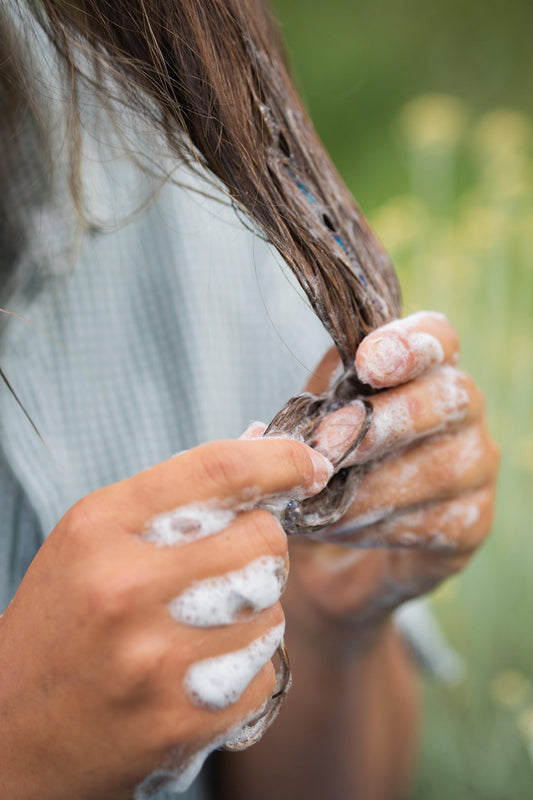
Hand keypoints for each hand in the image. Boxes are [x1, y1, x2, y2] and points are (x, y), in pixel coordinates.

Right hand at [0, 438, 330, 799]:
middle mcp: (127, 588)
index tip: (307, 466)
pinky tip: (198, 670)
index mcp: (102, 528)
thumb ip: (172, 498)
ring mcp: (156, 659)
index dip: (281, 461)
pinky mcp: (183, 718)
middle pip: (262, 539)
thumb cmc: (62, 622)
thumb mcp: (93, 539)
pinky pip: (265, 669)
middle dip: (261, 545)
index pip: (220, 471)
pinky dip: (246, 666)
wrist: (14, 733)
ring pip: (273, 608)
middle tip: (228, 562)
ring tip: (199, 625)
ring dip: (253, 610)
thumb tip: (265, 461)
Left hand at [285, 311, 498, 650]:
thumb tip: (273, 428)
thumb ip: (308, 411)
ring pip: (439, 467)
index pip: (436, 338)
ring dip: (368, 487)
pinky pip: (436, 521)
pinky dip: (378, 526)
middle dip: (382, 422)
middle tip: (325, 444)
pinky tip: (340, 528)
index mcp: (423, 367)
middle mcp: (460, 407)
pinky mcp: (471, 521)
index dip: (407, 345)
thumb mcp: (310, 428)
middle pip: (447, 398)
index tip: (367, 362)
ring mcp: (474, 464)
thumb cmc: (326, 467)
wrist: (339, 553)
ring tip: (315, 500)